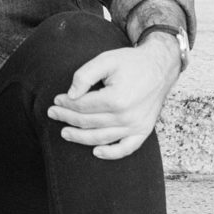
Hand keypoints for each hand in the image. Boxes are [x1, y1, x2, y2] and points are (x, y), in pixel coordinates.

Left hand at [47, 33, 181, 161]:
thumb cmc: (131, 62)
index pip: (83, 106)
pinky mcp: (144, 130)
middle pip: (89, 122)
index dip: (66, 103)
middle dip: (67, 118)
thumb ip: (85, 75)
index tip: (56, 99)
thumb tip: (70, 94)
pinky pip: (126, 148)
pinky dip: (111, 154)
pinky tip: (96, 152)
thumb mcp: (106, 60)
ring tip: (65, 133)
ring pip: (101, 138)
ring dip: (80, 137)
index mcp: (116, 98)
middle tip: (52, 113)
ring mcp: (136, 126)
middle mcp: (127, 116)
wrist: (160, 67)